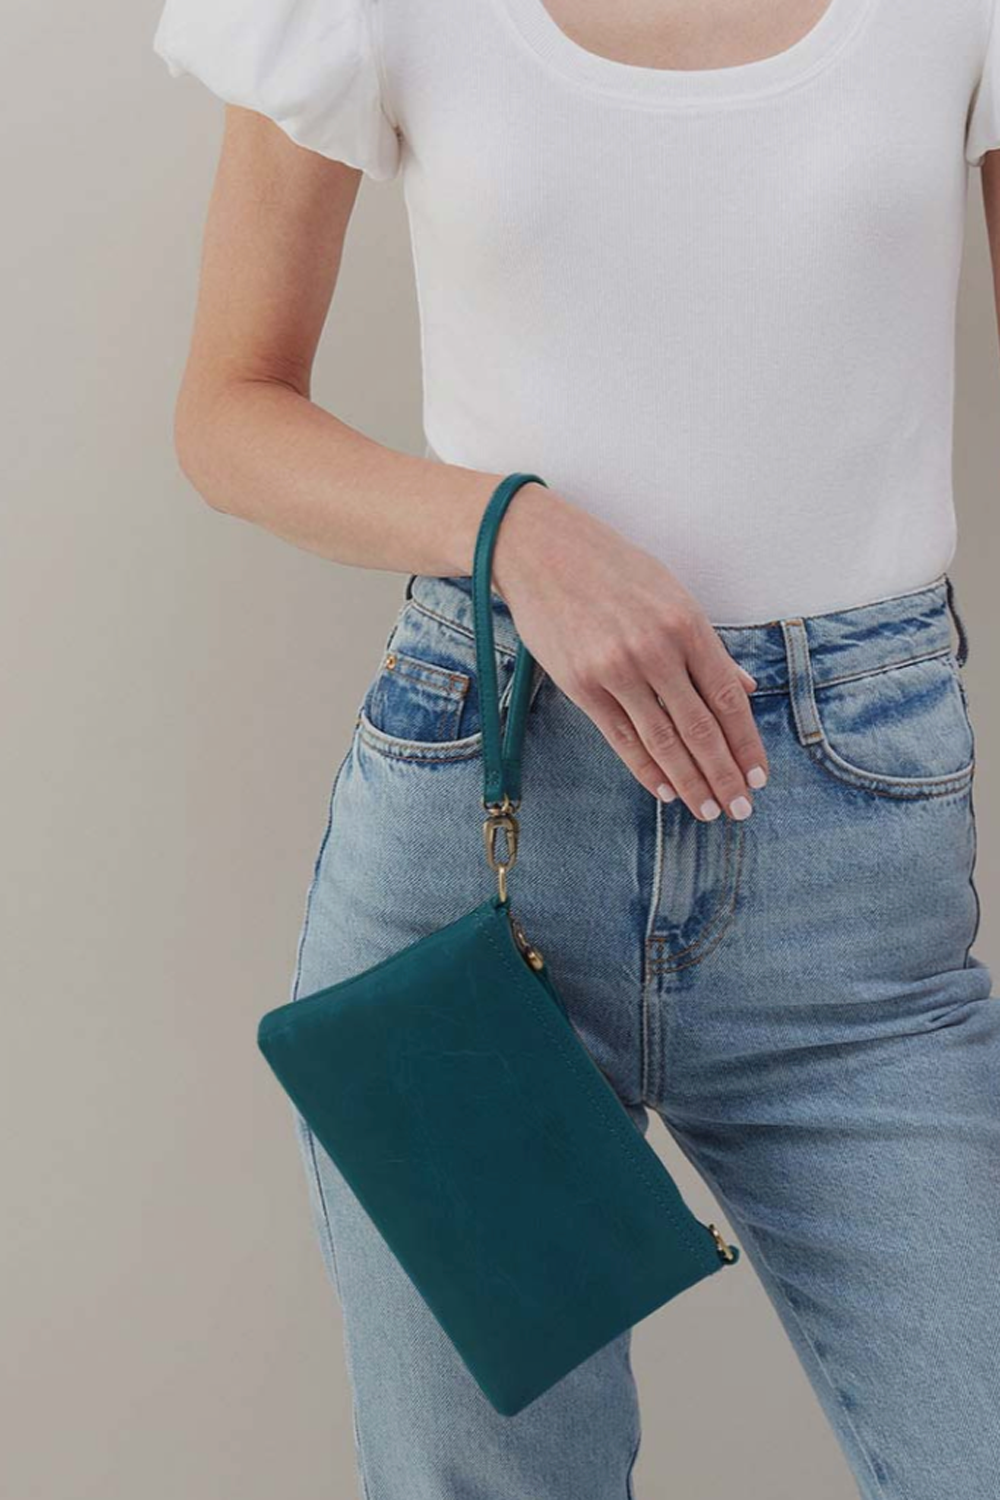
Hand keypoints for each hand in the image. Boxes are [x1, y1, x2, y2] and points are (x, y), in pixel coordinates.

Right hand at [490, 484, 768, 821]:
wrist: (541, 550)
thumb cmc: (612, 568)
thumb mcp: (671, 594)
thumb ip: (707, 645)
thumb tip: (743, 687)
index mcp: (686, 624)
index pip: (727, 698)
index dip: (746, 743)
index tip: (759, 775)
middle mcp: (655, 650)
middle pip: (701, 729)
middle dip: (725, 775)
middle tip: (741, 809)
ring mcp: (616, 670)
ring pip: (663, 741)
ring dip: (690, 782)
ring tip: (708, 809)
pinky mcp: (581, 685)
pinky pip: (621, 739)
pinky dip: (646, 769)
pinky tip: (665, 790)